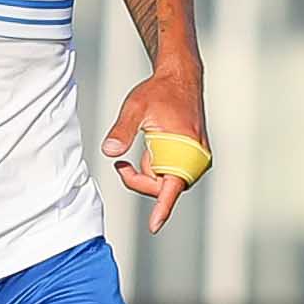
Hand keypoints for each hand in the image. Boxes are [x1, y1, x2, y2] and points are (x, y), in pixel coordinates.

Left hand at [102, 68, 207, 234]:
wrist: (181, 78)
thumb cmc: (160, 91)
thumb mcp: (135, 107)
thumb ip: (122, 131)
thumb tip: (109, 152)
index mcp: (184, 148)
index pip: (171, 186)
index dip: (162, 208)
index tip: (154, 225)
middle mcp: (195, 157)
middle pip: (162, 187)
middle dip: (139, 180)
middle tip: (121, 165)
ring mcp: (195, 158)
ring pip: (165, 182)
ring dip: (147, 172)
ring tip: (138, 148)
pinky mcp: (192, 156)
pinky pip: (169, 172)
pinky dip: (154, 166)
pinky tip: (150, 145)